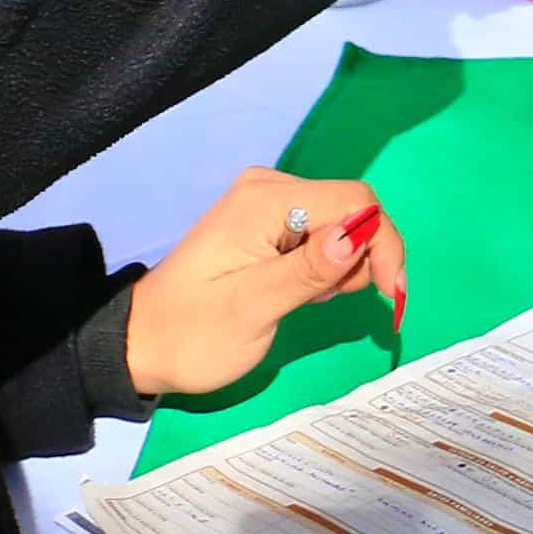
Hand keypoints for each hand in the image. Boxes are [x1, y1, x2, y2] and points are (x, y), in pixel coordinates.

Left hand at [124, 169, 408, 398]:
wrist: (146, 344)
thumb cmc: (195, 333)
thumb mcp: (253, 309)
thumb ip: (307, 271)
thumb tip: (356, 237)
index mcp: (265, 201)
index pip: (353, 200)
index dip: (381, 241)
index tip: (387, 293)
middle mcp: (269, 190)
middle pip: (350, 208)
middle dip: (362, 257)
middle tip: (335, 303)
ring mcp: (266, 205)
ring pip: (339, 224)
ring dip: (343, 266)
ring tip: (308, 302)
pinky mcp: (267, 225)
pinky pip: (320, 235)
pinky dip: (325, 267)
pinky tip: (300, 293)